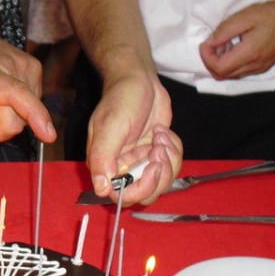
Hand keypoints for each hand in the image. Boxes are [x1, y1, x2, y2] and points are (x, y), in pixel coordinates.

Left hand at [0, 0, 54, 161]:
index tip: (48, 135)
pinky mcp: (35, 70)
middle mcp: (13, 67)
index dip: (34, 117)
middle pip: (16, 120)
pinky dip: (13, 110)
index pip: (16, 96)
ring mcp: (28, 67)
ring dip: (3, 121)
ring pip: (24, 116)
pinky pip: (30, 105)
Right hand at [86, 74, 181, 205]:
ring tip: (161, 136)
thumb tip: (100, 189)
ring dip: (169, 159)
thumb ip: (103, 158)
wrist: (138, 79)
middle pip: (146, 193)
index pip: (122, 195)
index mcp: (106, 165)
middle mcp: (123, 167)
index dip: (141, 188)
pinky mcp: (156, 153)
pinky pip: (172, 165)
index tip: (153, 167)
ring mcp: (141, 161)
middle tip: (159, 149)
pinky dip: (174, 149)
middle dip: (160, 174)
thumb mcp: (110, 127)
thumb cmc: (121, 99)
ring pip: (163, 181)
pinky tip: (162, 132)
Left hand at [199, 0, 274, 79]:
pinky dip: (231, 62)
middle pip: (222, 75)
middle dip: (211, 60)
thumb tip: (209, 43)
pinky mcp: (263, 66)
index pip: (218, 68)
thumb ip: (224, 31)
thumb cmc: (274, 14)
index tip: (206, 42)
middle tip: (213, 42)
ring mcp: (260, 68)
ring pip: (230, 74)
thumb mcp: (245, 17)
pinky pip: (240, 71)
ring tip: (224, 42)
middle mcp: (254, 66)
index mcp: (249, 54)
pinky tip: (234, 46)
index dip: (206, 57)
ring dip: (221, 61)